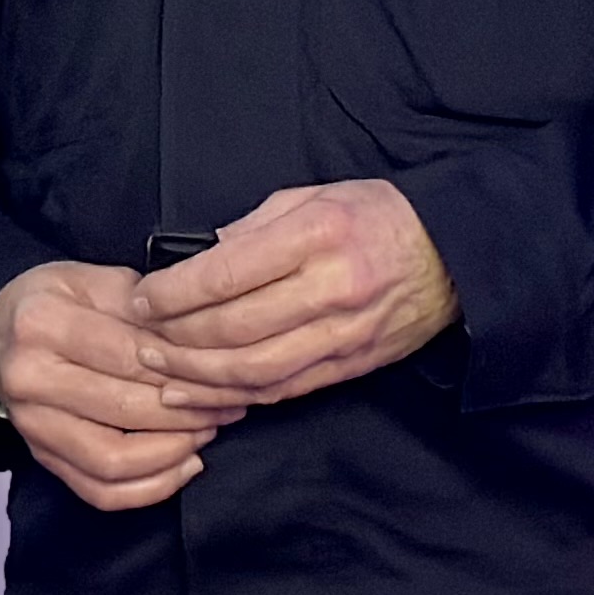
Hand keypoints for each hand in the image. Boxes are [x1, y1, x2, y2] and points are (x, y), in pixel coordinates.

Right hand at [0, 260, 244, 511]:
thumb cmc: (52, 303)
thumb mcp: (93, 279)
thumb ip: (145, 306)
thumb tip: (202, 342)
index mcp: (42, 323)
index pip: (130, 354)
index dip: (186, 367)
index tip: (227, 371)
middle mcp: (30, 378)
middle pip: (128, 408)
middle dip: (192, 410)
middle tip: (232, 402)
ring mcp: (32, 425)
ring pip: (115, 460)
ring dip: (175, 451)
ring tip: (209, 430)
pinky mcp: (41, 457)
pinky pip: (100, 491)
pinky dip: (150, 488)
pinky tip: (184, 464)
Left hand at [129, 180, 456, 408]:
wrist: (453, 256)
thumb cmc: (375, 216)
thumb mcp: (312, 197)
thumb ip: (253, 227)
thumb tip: (199, 258)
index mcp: (317, 235)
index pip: (226, 274)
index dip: (173, 293)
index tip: (141, 299)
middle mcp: (331, 288)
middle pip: (234, 328)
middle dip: (175, 340)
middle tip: (140, 340)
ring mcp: (344, 333)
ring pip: (255, 370)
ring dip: (199, 379)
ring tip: (160, 376)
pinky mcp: (352, 365)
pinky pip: (285, 389)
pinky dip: (239, 397)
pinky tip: (206, 395)